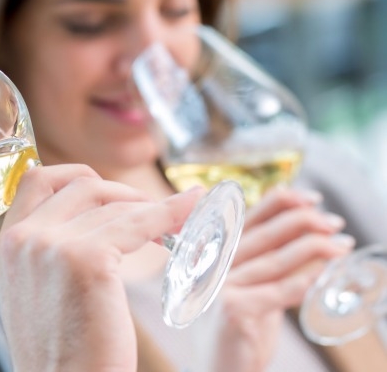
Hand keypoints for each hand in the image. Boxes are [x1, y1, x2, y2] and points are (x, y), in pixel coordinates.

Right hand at [0, 164, 202, 371]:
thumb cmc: (64, 356)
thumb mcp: (39, 293)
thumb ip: (50, 253)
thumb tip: (93, 222)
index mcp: (5, 245)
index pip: (35, 179)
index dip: (76, 176)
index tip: (108, 190)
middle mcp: (22, 239)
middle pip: (78, 185)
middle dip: (120, 191)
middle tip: (150, 211)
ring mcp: (51, 246)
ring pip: (111, 204)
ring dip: (150, 205)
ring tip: (179, 217)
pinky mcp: (87, 260)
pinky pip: (137, 224)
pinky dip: (167, 216)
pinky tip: (186, 216)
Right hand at [208, 188, 353, 371]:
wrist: (216, 370)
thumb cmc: (235, 329)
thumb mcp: (249, 287)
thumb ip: (265, 262)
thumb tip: (304, 229)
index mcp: (212, 254)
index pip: (247, 217)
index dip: (280, 202)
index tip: (311, 198)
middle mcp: (210, 265)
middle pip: (263, 233)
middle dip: (304, 222)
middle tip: (335, 222)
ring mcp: (218, 287)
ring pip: (274, 260)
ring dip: (314, 248)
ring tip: (341, 245)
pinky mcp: (231, 311)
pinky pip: (277, 292)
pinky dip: (304, 281)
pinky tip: (324, 273)